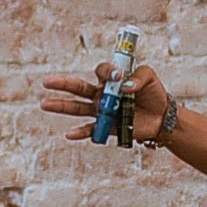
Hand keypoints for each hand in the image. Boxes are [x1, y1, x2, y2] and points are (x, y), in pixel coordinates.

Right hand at [33, 61, 172, 146]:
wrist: (162, 117)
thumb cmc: (154, 94)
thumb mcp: (149, 77)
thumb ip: (138, 77)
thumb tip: (125, 86)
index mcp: (111, 80)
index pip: (101, 71)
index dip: (107, 72)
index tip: (118, 75)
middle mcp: (102, 94)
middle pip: (78, 88)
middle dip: (62, 84)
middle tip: (46, 82)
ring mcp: (102, 111)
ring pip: (78, 108)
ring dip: (62, 107)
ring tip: (44, 104)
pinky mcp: (107, 127)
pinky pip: (91, 130)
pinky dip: (81, 133)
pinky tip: (69, 134)